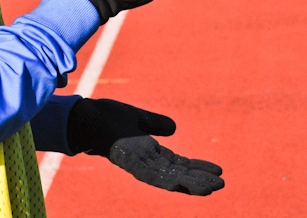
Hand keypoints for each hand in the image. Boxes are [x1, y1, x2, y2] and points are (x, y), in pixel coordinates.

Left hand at [67, 98, 224, 195]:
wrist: (84, 116)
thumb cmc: (106, 117)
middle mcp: (145, 161)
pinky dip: (163, 180)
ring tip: (210, 189)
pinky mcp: (126, 160)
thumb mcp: (136, 117)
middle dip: (199, 180)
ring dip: (188, 184)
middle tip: (222, 186)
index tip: (219, 171)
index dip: (199, 168)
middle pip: (178, 174)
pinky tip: (178, 186)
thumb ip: (154, 123)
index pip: (180, 164)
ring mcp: (136, 162)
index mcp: (150, 151)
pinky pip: (147, 174)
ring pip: (167, 178)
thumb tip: (174, 129)